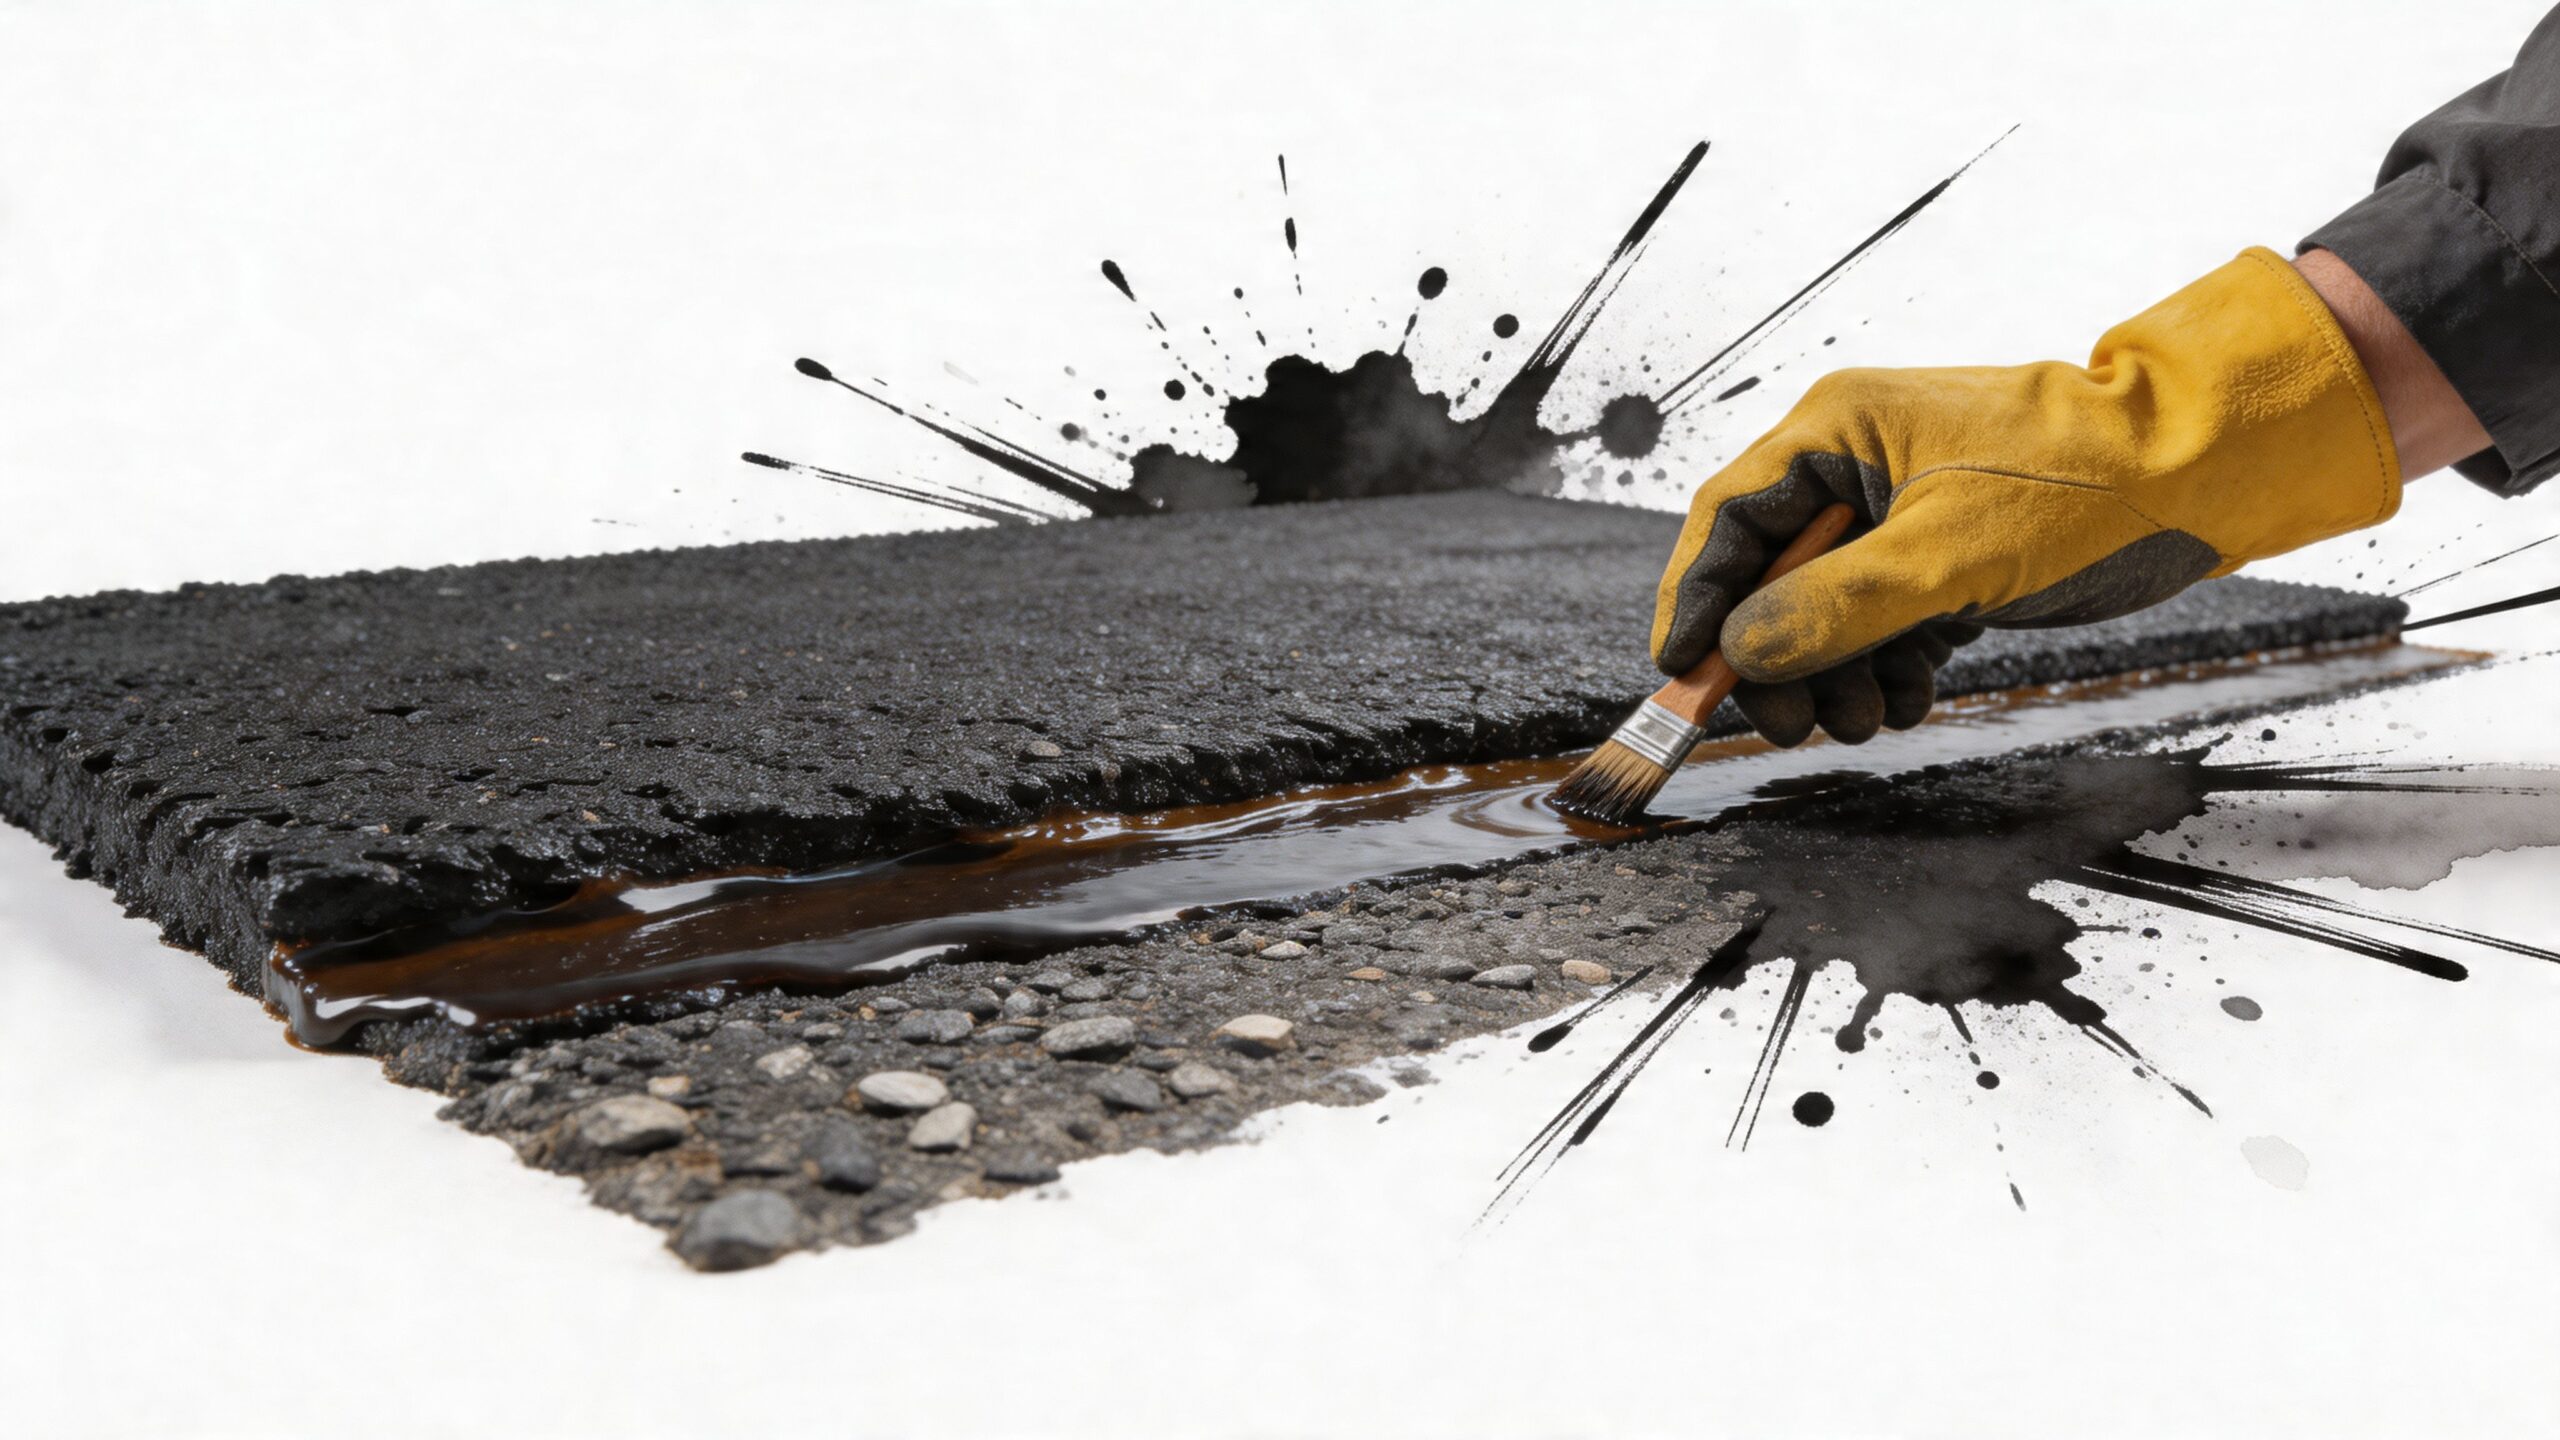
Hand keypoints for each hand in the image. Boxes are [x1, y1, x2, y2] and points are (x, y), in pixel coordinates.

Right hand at [1652, 247, 2402, 745]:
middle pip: (1769, 574)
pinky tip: (1912, 697)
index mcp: (1839, 429)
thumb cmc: (2083, 486)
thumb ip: (1834, 609)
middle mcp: (1857, 464)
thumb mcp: (1946, 557)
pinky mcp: (1945, 552)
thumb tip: (1739, 653)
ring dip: (1836, 674)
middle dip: (1775, 657)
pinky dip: (1886, 667)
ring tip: (1871, 717)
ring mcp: (1901, 510)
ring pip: (1825, 609)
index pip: (1728, 517)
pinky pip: (1881, 621)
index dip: (1696, 600)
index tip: (1681, 676)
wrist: (2206, 472)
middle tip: (1791, 723)